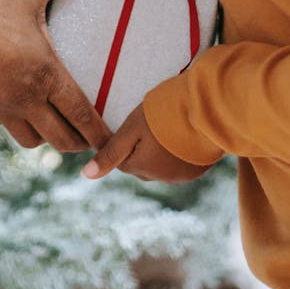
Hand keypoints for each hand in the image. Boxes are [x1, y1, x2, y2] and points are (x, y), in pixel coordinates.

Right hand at [0, 0, 109, 152]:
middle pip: (60, 138)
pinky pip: (7, 126)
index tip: (110, 143)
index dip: (98, 133)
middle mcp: (28, 100)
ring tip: (54, 125)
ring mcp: (3, 108)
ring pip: (32, 139)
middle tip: (87, 138)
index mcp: (47, 76)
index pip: (81, 114)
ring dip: (47, 137)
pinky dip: (20, 124)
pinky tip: (20, 110)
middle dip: (78, 142)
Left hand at [81, 104, 211, 182]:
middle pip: (142, 166)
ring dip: (161, 153)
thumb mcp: (131, 129)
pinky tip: (183, 136)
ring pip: (161, 167)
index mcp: (141, 168)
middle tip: (151, 126)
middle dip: (142, 150)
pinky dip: (179, 155)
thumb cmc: (163, 115)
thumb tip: (85, 174)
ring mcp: (180, 176)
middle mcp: (160, 178)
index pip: (123, 161)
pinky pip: (181, 166)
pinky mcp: (197, 170)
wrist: (204, 110)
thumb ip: (110, 152)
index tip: (134, 126)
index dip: (125, 142)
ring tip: (168, 129)